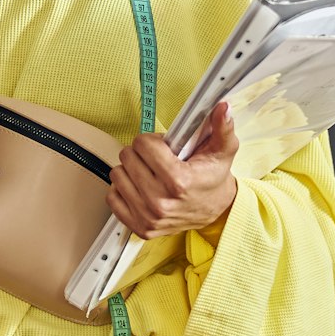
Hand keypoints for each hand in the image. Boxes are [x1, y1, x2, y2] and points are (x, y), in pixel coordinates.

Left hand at [108, 101, 239, 239]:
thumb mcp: (223, 150)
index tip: (161, 146)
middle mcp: (161, 202)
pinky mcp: (140, 227)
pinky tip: (139, 187)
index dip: (152, 140)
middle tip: (155, 159)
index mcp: (179, 181)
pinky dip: (123, 189)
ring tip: (148, 172)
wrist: (216, 210)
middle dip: (140, 153)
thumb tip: (222, 107)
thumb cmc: (213, 178)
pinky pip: (112, 198)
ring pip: (117, 175)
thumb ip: (222, 127)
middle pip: (128, 158)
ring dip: (130, 170)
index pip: (143, 145)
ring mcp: (149, 217)